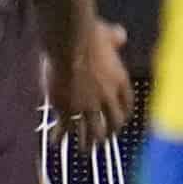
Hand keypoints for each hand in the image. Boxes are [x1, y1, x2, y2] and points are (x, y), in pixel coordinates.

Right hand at [49, 17, 130, 147]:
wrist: (70, 46)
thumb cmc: (88, 36)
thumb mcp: (107, 34)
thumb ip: (116, 37)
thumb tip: (121, 34)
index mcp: (120, 82)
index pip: (127, 105)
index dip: (123, 115)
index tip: (119, 121)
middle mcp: (107, 98)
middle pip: (113, 123)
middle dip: (109, 133)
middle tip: (104, 139)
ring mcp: (87, 106)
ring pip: (92, 131)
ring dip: (89, 142)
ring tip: (85, 149)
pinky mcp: (68, 109)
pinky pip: (66, 128)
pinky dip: (60, 136)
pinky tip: (55, 142)